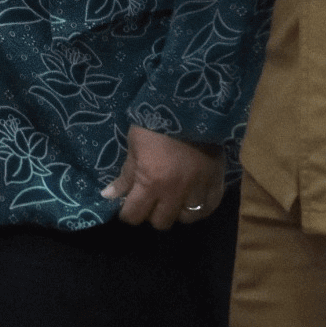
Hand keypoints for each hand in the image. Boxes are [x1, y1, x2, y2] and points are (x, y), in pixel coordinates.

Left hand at [102, 125, 224, 229]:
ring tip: (173, 198)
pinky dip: (199, 207)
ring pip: (185, 219)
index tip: (127, 206)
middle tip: (150, 199)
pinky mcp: (216, 182)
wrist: (190, 105)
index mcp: (151, 182)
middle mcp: (175, 192)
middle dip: (151, 213)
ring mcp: (198, 189)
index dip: (128, 213)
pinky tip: (192, 199)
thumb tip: (109, 196)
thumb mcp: (134, 146)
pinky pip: (209, 208)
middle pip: (160, 222)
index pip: (134, 215)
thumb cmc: (155, 123)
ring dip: (176, 211)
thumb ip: (125, 175)